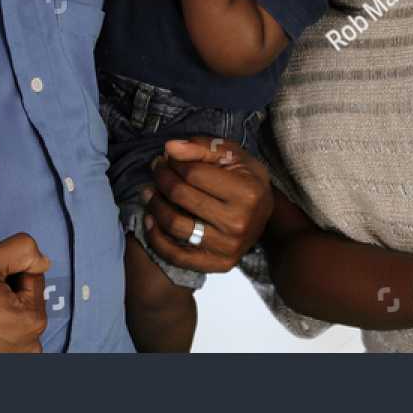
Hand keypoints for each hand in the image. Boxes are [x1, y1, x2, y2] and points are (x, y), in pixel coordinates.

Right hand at [0, 232, 50, 352]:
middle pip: (25, 295)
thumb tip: (43, 260)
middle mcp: (32, 343)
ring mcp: (17, 356)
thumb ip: (24, 250)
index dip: (10, 262)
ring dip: (1, 298)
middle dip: (6, 280)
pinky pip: (6, 330)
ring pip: (16, 311)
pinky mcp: (1, 361)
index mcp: (34, 320)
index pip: (33, 275)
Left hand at [143, 136, 271, 272]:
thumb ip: (201, 147)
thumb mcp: (231, 155)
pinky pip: (178, 256)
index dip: (174, 162)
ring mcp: (229, 246)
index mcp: (246, 192)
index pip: (193, 173)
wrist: (263, 213)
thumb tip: (170, 148)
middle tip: (156, 169)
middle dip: (162, 178)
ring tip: (148, 193)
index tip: (166, 157)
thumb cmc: (245, 178)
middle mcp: (238, 222)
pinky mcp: (219, 264)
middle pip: (182, 196)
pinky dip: (157, 239)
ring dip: (155, 206)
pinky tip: (150, 220)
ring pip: (176, 225)